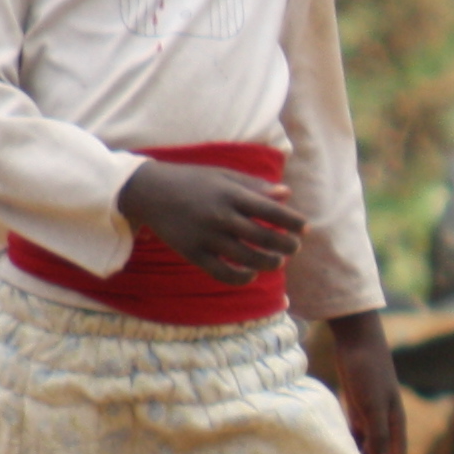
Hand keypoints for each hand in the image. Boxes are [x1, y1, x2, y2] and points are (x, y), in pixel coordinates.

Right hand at [117, 159, 302, 283]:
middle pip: (264, 237)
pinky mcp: (193, 253)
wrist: (149, 191)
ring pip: (247, 258)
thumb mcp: (223, 176)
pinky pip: (222, 273)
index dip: (293, 222)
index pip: (271, 211)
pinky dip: (241, 277)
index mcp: (231, 194)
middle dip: (286, 245)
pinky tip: (251, 274)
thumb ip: (255, 186)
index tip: (305, 228)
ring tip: (277, 261)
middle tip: (294, 247)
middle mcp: (220, 216)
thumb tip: (287, 194)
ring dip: (269, 263)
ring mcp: (206, 237)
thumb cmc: (192, 181)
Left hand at [325, 312, 406, 453]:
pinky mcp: (356, 408)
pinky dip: (349, 448)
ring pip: (368, 448)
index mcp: (396, 424)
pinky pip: (355, 436)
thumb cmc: (368, 371)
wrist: (357, 339)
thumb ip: (378, 436)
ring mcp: (371, 416)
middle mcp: (386, 423)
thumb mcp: (372, 405)